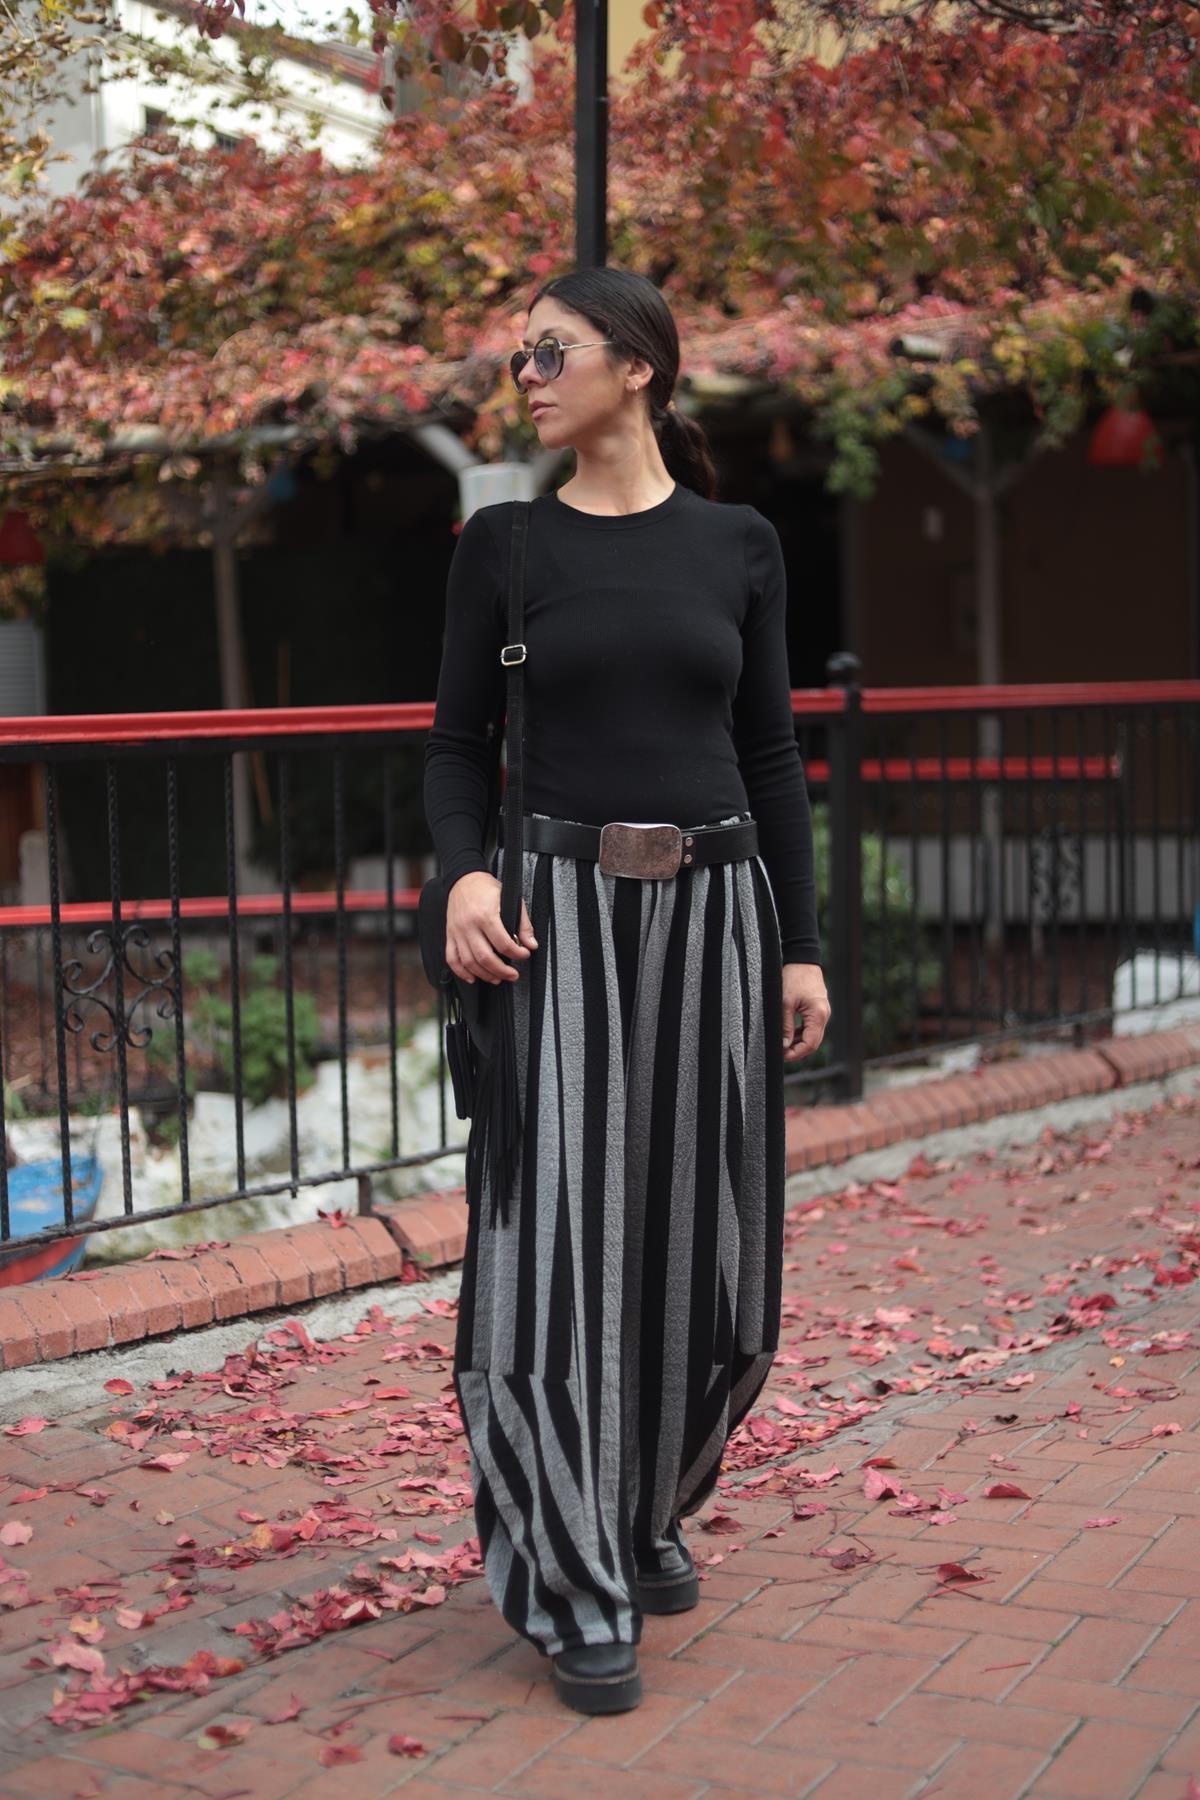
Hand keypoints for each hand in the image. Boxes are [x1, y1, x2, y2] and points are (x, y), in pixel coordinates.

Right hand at [446, 871, 537, 985]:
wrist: (463, 879)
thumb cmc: (487, 888)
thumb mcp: (511, 899)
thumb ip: (523, 923)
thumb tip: (531, 944)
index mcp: (486, 915)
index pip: (503, 943)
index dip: (517, 953)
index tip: (524, 955)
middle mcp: (469, 925)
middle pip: (485, 957)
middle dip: (502, 971)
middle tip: (513, 975)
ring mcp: (457, 932)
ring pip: (469, 962)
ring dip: (485, 975)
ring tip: (498, 978)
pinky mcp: (449, 935)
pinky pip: (452, 959)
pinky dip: (461, 972)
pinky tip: (473, 978)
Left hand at [783, 962, 829, 1062]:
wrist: (802, 959)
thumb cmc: (793, 978)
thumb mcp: (785, 1003)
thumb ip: (786, 1026)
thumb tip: (784, 1045)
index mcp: (818, 1015)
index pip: (810, 1044)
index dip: (796, 1053)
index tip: (782, 1056)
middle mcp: (824, 1015)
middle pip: (814, 1042)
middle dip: (798, 1050)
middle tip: (781, 1054)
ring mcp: (823, 1012)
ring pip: (813, 1035)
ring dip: (799, 1042)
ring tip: (783, 1045)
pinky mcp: (818, 1009)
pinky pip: (812, 1027)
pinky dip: (802, 1033)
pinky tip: (789, 1034)